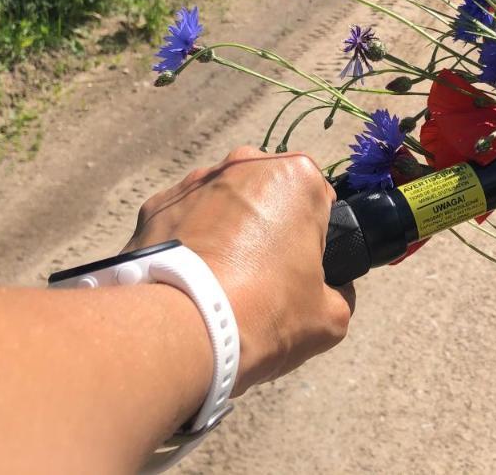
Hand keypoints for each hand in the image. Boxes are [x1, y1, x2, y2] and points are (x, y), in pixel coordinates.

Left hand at [125, 146, 354, 392]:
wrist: (180, 332)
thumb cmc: (263, 314)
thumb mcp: (329, 318)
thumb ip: (340, 294)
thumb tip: (331, 291)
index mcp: (297, 176)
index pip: (320, 202)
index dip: (316, 240)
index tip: (302, 272)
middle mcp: (245, 163)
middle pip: (270, 196)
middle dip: (269, 228)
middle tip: (263, 280)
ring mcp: (194, 181)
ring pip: (224, 205)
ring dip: (227, 234)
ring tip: (220, 286)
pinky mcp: (155, 205)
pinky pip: (184, 221)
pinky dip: (189, 245)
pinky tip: (189, 283)